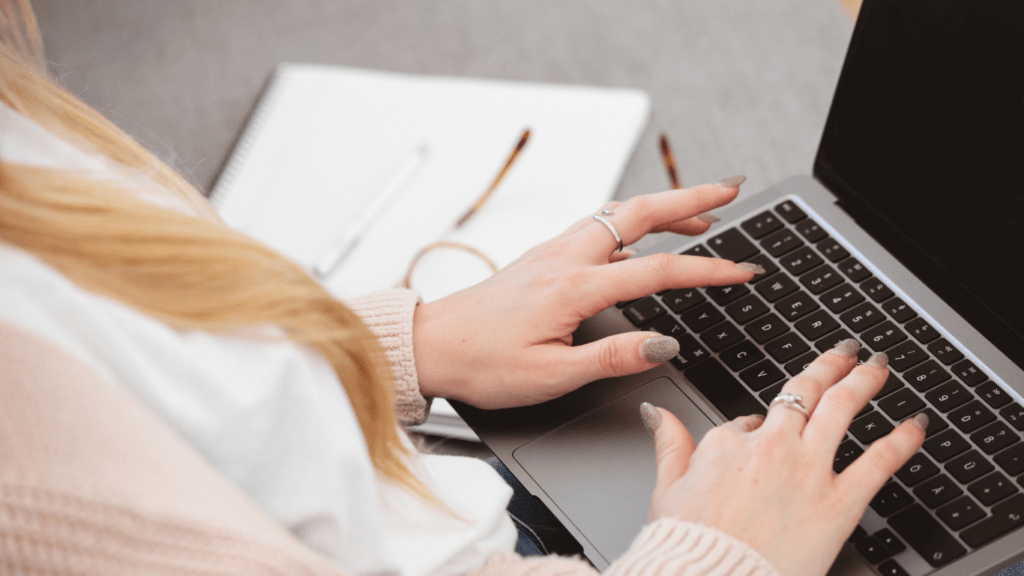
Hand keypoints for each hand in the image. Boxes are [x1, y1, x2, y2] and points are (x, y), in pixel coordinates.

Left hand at [412, 179, 760, 408]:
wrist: (430, 345)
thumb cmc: (482, 364)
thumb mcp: (550, 375)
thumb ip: (611, 358)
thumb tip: (664, 345)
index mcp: (573, 287)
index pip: (657, 271)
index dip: (707, 271)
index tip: (743, 272)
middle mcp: (564, 258)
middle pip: (639, 213)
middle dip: (690, 199)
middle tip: (730, 189)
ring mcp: (552, 253)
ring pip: (616, 215)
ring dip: (661, 208)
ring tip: (699, 218)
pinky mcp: (542, 258)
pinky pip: (596, 227)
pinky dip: (630, 222)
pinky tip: (640, 238)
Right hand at [644, 343, 927, 575]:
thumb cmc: (689, 545)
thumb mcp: (666, 490)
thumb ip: (669, 444)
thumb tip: (655, 413)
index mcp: (726, 444)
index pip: (747, 422)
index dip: (756, 428)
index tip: (760, 439)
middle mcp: (770, 447)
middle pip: (804, 392)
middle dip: (829, 366)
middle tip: (846, 352)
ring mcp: (807, 471)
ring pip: (841, 409)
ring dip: (863, 381)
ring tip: (878, 366)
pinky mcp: (838, 502)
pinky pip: (878, 462)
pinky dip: (901, 440)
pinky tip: (914, 425)